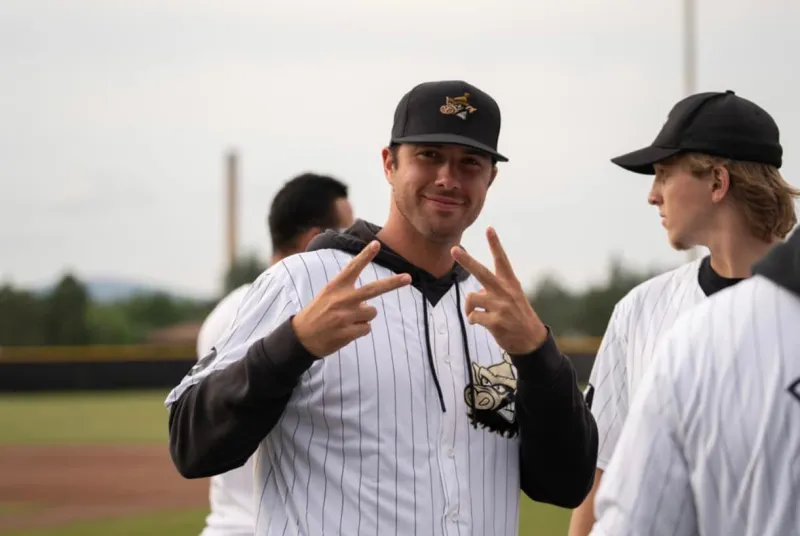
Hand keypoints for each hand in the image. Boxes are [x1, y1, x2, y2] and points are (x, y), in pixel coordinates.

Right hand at [292, 240, 411, 357]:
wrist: (301, 337)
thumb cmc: (317, 313)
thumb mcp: (327, 295)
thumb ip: (347, 293)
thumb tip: (369, 303)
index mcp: (335, 287)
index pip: (353, 268)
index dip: (365, 255)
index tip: (376, 244)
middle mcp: (341, 299)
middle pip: (373, 289)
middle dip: (393, 283)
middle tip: (408, 277)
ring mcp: (345, 316)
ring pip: (371, 313)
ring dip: (364, 317)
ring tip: (347, 320)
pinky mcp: (347, 333)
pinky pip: (367, 329)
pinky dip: (360, 330)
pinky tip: (345, 331)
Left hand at [451, 227, 546, 355]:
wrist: (531, 340)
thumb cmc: (517, 316)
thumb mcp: (512, 298)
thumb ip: (494, 291)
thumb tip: (476, 293)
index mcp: (510, 283)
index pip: (502, 260)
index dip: (495, 244)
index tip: (489, 228)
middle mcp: (505, 291)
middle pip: (481, 272)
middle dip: (466, 260)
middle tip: (454, 249)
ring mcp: (501, 306)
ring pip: (471, 297)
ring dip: (469, 307)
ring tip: (474, 313)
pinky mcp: (495, 322)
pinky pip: (473, 316)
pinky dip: (472, 320)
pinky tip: (479, 323)